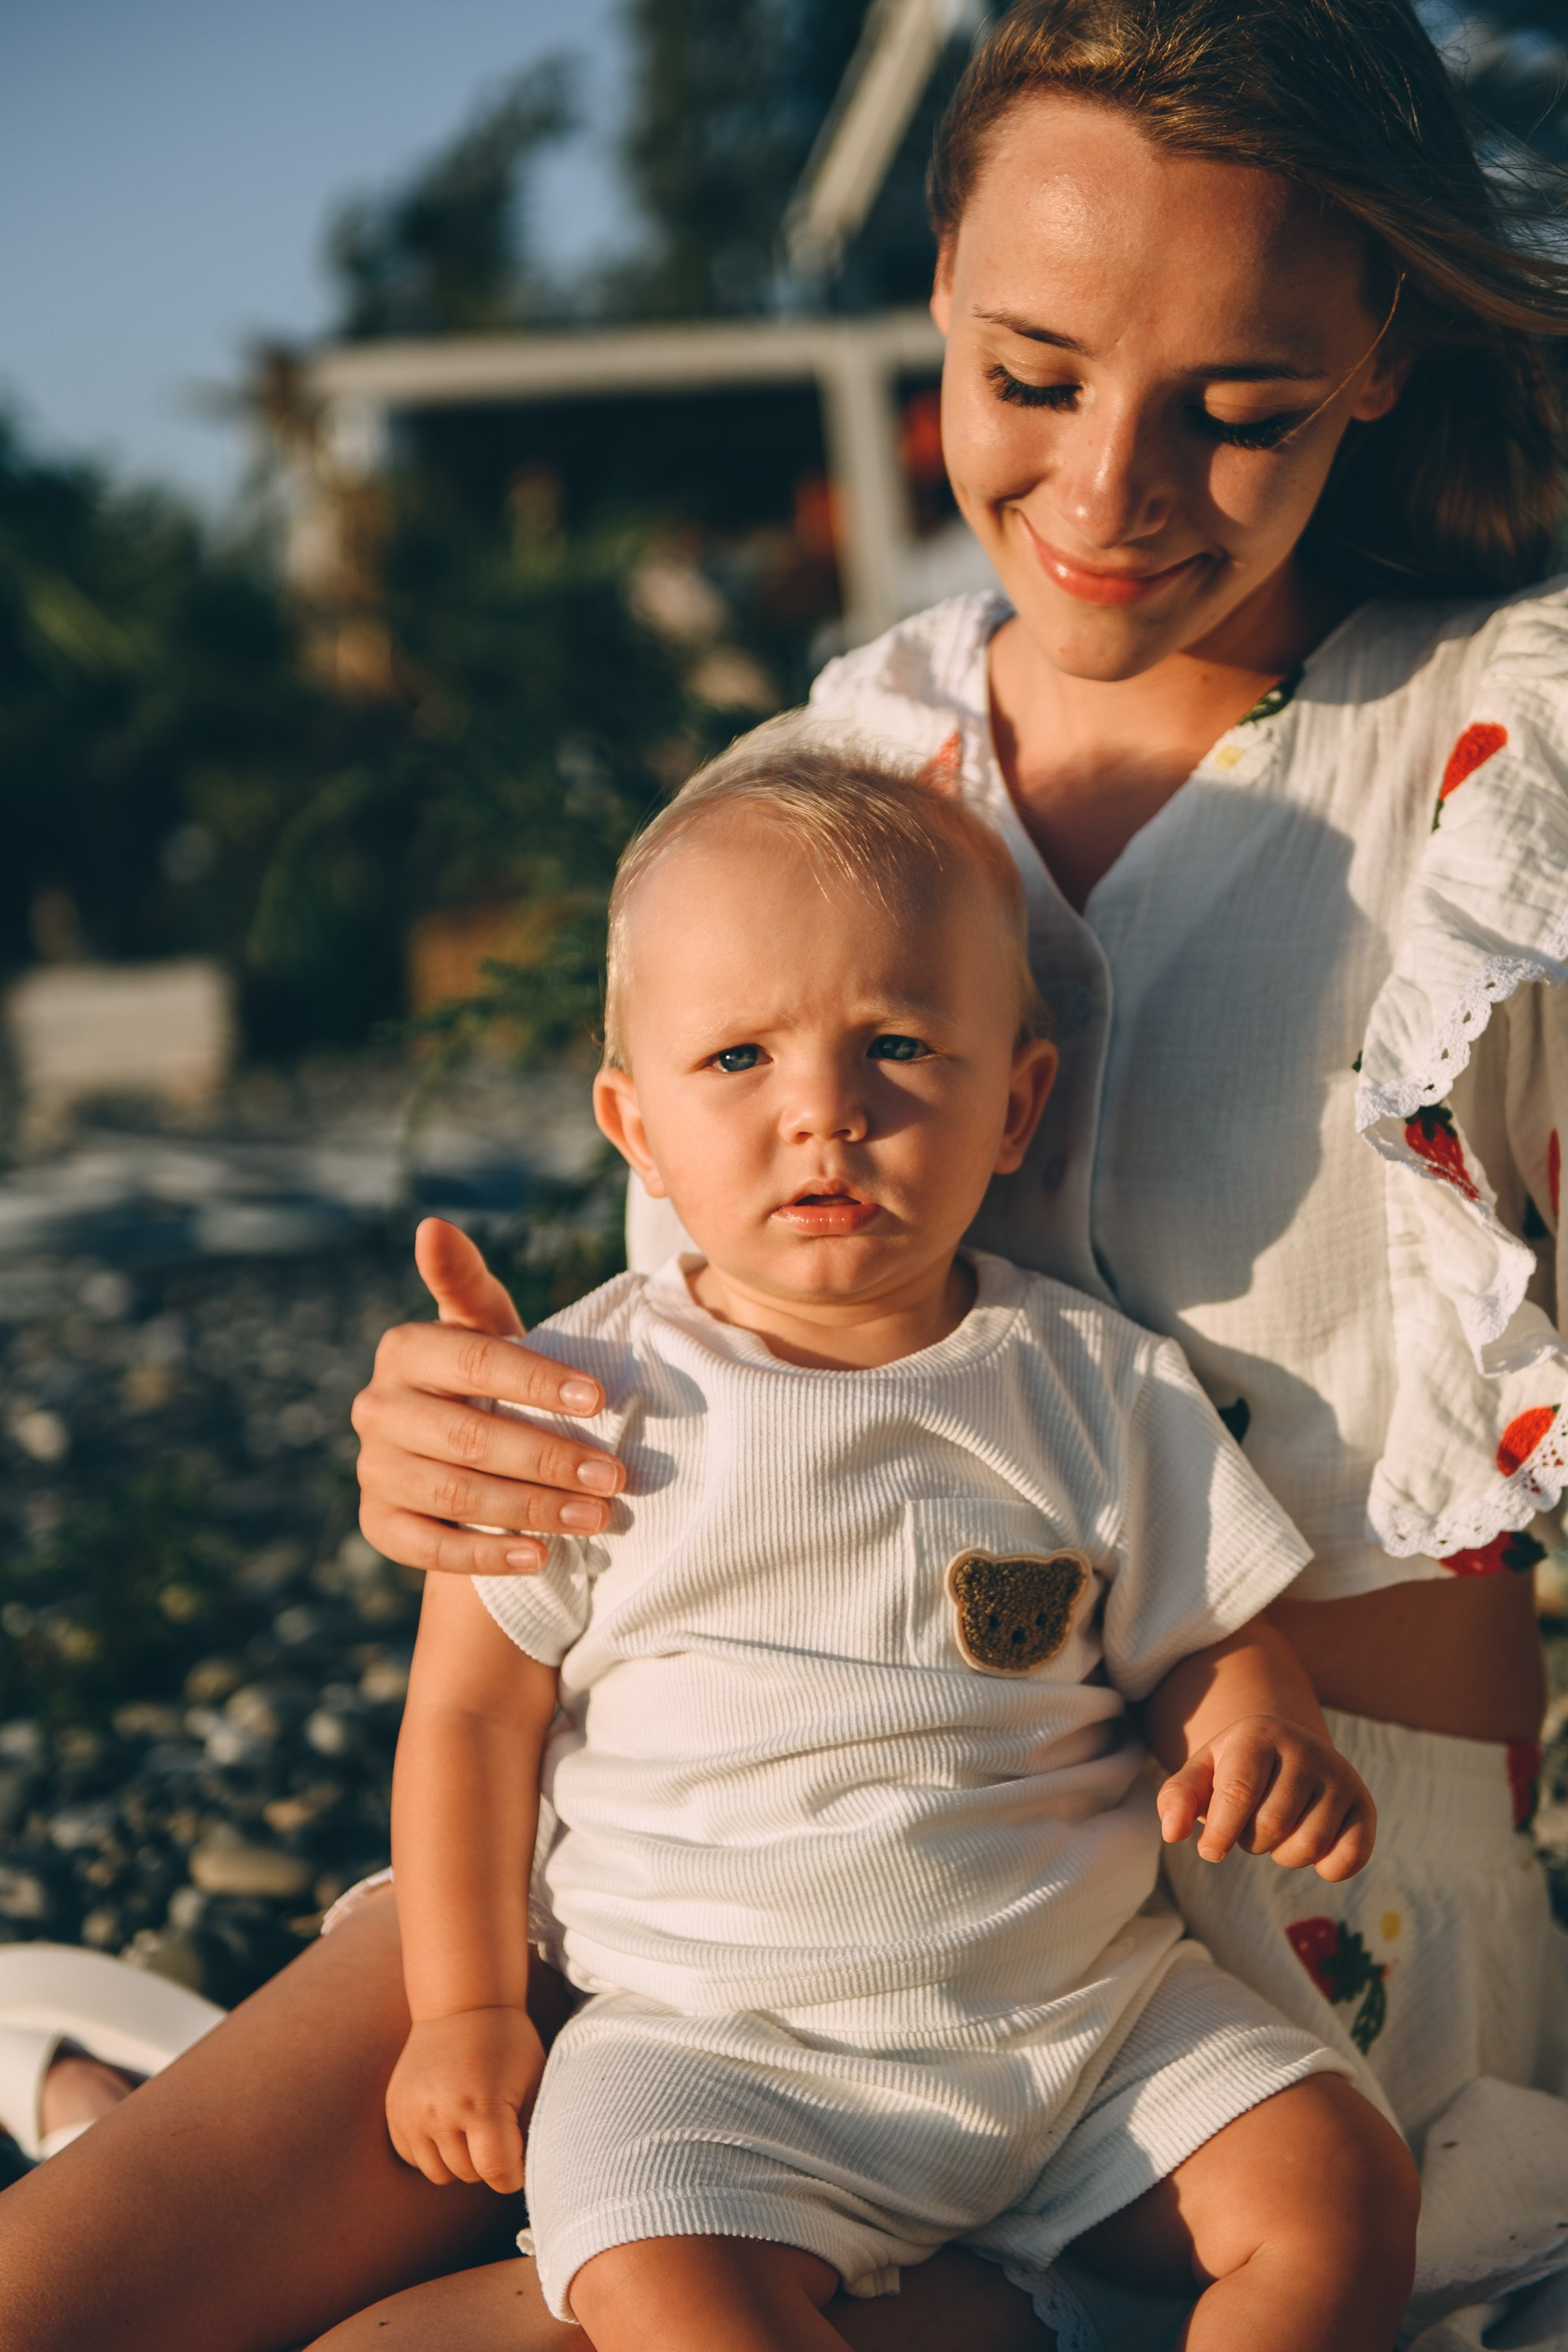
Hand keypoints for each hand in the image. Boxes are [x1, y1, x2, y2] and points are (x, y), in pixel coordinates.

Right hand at [352, 1218, 624, 1575]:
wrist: (457, 1450)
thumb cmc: (485, 1376)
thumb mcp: (484, 1327)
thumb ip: (466, 1282)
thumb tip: (431, 1224)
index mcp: (405, 1350)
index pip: (476, 1361)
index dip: (539, 1381)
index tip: (601, 1400)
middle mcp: (376, 1408)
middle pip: (469, 1436)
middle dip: (549, 1458)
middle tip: (616, 1476)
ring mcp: (374, 1469)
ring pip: (455, 1494)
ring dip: (533, 1508)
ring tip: (598, 1517)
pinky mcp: (377, 1523)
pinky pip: (428, 1547)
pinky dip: (485, 1555)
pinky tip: (540, 1555)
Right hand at [386, 2005, 546, 2193]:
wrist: (461, 2005)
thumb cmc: (507, 2044)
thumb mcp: (535, 2079)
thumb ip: (535, 2129)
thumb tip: (531, 2172)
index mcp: (482, 2103)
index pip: (497, 2172)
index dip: (515, 2174)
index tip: (520, 2157)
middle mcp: (440, 2111)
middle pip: (469, 2175)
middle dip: (488, 2162)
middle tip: (498, 2130)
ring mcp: (411, 2113)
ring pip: (439, 2174)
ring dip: (459, 2161)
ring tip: (472, 2127)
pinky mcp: (394, 2111)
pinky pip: (413, 2158)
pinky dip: (432, 2151)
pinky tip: (448, 2123)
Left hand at [1156, 1714, 1374, 1881]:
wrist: (1286, 1751)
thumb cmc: (1235, 1770)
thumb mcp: (1201, 1773)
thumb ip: (1178, 1798)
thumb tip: (1173, 1833)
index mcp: (1259, 1735)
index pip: (1239, 1793)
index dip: (1221, 1833)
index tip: (1209, 1852)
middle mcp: (1305, 1749)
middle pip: (1272, 1826)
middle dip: (1251, 1841)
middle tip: (1250, 1826)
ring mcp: (1339, 1776)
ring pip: (1309, 1845)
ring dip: (1283, 1855)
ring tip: (1278, 1831)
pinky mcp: (1363, 1804)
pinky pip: (1351, 1857)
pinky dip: (1328, 1869)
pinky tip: (1314, 1851)